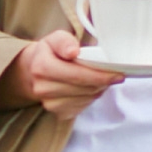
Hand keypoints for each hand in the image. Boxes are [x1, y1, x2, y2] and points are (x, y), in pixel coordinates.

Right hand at [0, 30, 126, 120]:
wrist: (34, 70)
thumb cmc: (50, 52)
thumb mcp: (55, 39)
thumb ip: (65, 41)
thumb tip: (73, 51)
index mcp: (41, 67)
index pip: (78, 75)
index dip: (100, 75)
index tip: (118, 73)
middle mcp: (43, 88)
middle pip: (85, 89)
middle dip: (103, 82)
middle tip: (114, 75)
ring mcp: (49, 104)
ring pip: (87, 99)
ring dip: (98, 89)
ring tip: (99, 79)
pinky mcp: (58, 113)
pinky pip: (83, 107)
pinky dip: (90, 97)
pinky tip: (88, 88)